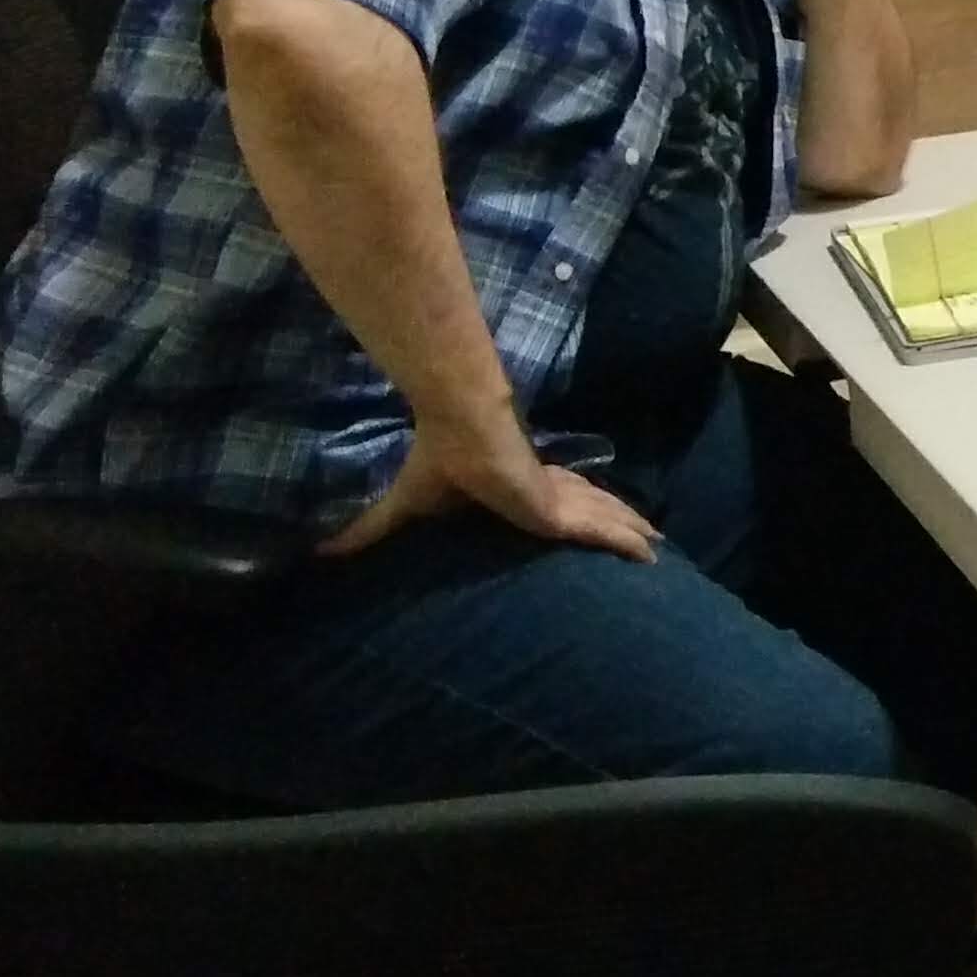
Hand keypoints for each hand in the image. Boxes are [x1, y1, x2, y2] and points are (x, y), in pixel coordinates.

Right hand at [320, 411, 660, 562]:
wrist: (462, 424)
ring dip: (628, 528)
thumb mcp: (405, 505)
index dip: (575, 511)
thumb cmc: (440, 461)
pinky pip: (601, 527)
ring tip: (656, 547)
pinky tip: (650, 550)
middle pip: (590, 507)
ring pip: (603, 517)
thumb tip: (321, 551)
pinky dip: (625, 537)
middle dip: (614, 521)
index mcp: (517, 486)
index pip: (554, 499)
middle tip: (645, 543)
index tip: (585, 525)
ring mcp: (558, 497)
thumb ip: (370, 529)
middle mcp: (545, 490)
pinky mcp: (559, 508)